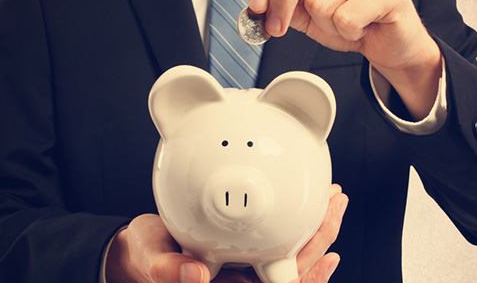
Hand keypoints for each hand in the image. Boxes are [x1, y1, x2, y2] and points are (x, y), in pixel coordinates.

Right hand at [105, 184, 348, 282]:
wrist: (141, 246)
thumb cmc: (146, 258)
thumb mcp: (152, 262)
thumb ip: (169, 271)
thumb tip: (195, 276)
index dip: (307, 278)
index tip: (327, 258)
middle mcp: (245, 278)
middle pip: (294, 269)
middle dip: (320, 241)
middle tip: (334, 208)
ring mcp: (248, 264)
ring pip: (293, 253)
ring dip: (316, 229)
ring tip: (332, 201)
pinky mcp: (247, 245)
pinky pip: (281, 237)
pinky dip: (299, 221)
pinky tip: (312, 205)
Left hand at [249, 0, 441, 119]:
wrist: (390, 44)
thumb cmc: (353, 22)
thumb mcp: (309, 15)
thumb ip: (286, 6)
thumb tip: (259, 8)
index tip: (256, 5)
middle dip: (282, 2)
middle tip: (276, 27)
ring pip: (320, 2)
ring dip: (327, 25)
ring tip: (345, 23)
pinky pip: (346, 18)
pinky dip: (348, 33)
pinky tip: (362, 27)